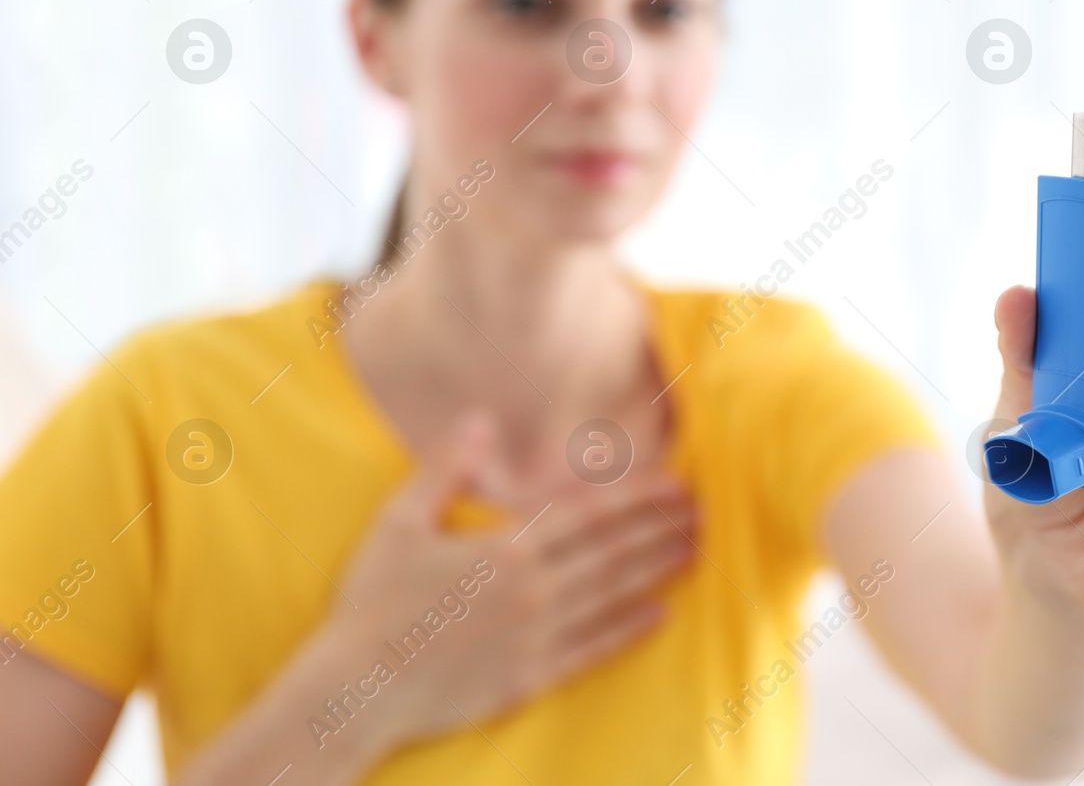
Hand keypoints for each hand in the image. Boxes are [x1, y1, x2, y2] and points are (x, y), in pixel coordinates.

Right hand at [321, 411, 696, 745]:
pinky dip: (628, 630)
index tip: (677, 485)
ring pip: (612, 596)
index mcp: (506, 548)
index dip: (638, 500)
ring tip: (695, 553)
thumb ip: (446, 467)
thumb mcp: (400, 521)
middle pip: (614, 554)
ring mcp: (535, 637)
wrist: (355, 689)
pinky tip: (659, 615)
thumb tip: (480, 418)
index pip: (590, 516)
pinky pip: (592, 649)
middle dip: (662, 530)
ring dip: (658, 572)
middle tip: (705, 514)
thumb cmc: (372, 601)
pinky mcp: (529, 678)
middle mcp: (532, 591)